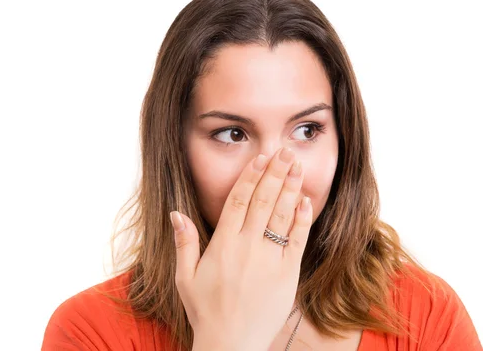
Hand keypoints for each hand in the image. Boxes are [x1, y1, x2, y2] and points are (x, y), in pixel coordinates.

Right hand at [169, 147, 312, 350]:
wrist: (231, 344)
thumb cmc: (205, 311)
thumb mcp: (185, 276)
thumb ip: (184, 242)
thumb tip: (176, 213)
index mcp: (223, 244)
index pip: (238, 200)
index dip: (251, 176)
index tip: (260, 157)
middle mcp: (248, 246)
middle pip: (263, 200)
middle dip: (275, 173)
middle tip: (284, 151)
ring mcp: (270, 259)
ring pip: (282, 215)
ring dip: (291, 188)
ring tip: (297, 165)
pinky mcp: (288, 274)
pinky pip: (297, 240)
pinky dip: (302, 218)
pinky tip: (306, 200)